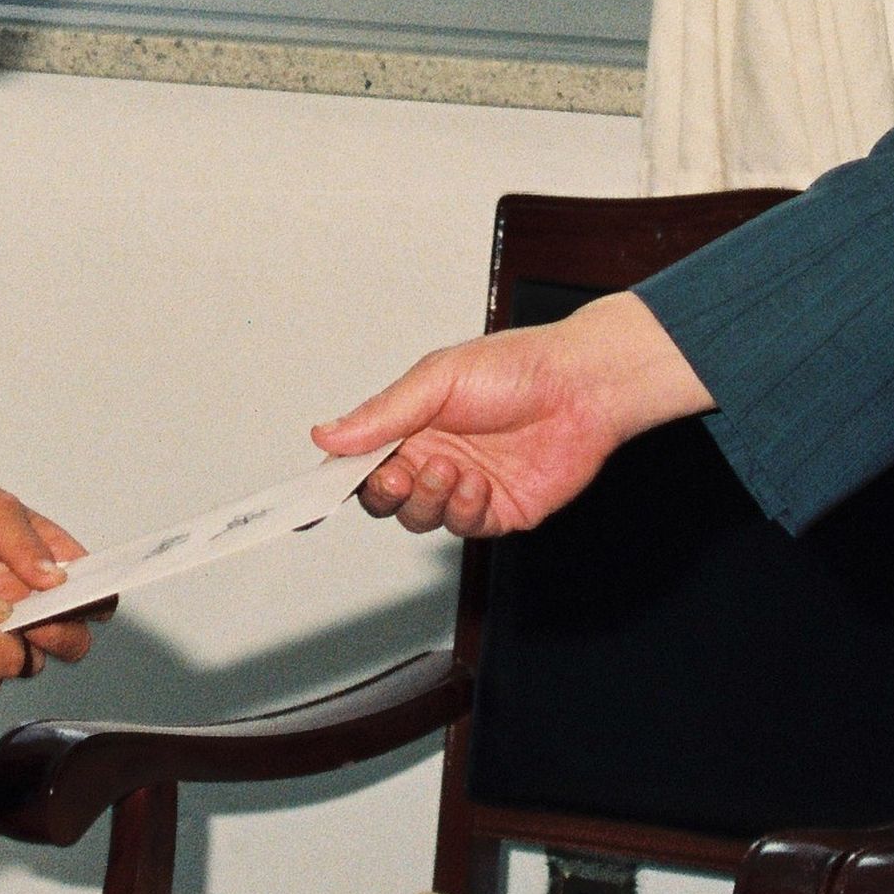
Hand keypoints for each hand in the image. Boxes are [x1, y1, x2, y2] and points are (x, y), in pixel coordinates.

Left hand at [0, 472, 103, 665]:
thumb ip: (23, 540)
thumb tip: (58, 576)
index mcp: (51, 558)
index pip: (95, 587)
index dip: (98, 598)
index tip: (81, 600)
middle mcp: (35, 595)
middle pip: (75, 632)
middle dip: (65, 633)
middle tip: (38, 623)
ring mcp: (5, 622)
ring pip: (37, 656)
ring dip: (28, 651)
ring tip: (2, 632)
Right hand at [316, 289, 712, 537]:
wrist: (584, 387)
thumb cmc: (518, 367)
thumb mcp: (438, 378)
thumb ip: (382, 413)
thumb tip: (326, 434)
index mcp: (410, 424)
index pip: (358, 461)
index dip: (332, 481)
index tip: (309, 498)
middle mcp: (433, 456)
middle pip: (382, 498)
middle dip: (384, 493)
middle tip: (398, 474)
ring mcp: (463, 486)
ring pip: (418, 518)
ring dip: (428, 498)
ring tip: (452, 467)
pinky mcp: (496, 509)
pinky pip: (462, 527)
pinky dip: (463, 508)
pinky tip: (479, 481)